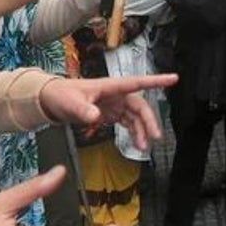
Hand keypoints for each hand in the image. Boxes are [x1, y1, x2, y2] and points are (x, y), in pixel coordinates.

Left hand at [39, 73, 177, 149]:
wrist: (51, 101)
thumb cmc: (61, 95)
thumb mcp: (71, 103)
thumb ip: (83, 109)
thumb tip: (95, 115)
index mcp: (110, 86)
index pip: (137, 82)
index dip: (156, 81)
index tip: (173, 78)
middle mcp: (116, 94)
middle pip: (140, 105)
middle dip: (149, 120)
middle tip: (154, 137)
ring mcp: (114, 104)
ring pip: (135, 116)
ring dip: (141, 130)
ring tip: (143, 146)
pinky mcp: (110, 113)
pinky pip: (127, 122)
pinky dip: (133, 132)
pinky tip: (136, 143)